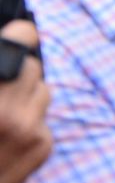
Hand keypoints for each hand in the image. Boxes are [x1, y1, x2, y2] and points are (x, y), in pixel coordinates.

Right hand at [0, 20, 49, 182]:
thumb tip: (10, 37)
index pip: (21, 38)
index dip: (19, 33)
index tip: (18, 32)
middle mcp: (9, 109)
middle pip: (32, 66)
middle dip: (15, 73)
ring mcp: (29, 130)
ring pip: (43, 91)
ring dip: (25, 97)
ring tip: (0, 115)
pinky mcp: (41, 149)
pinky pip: (43, 119)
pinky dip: (29, 122)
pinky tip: (4, 139)